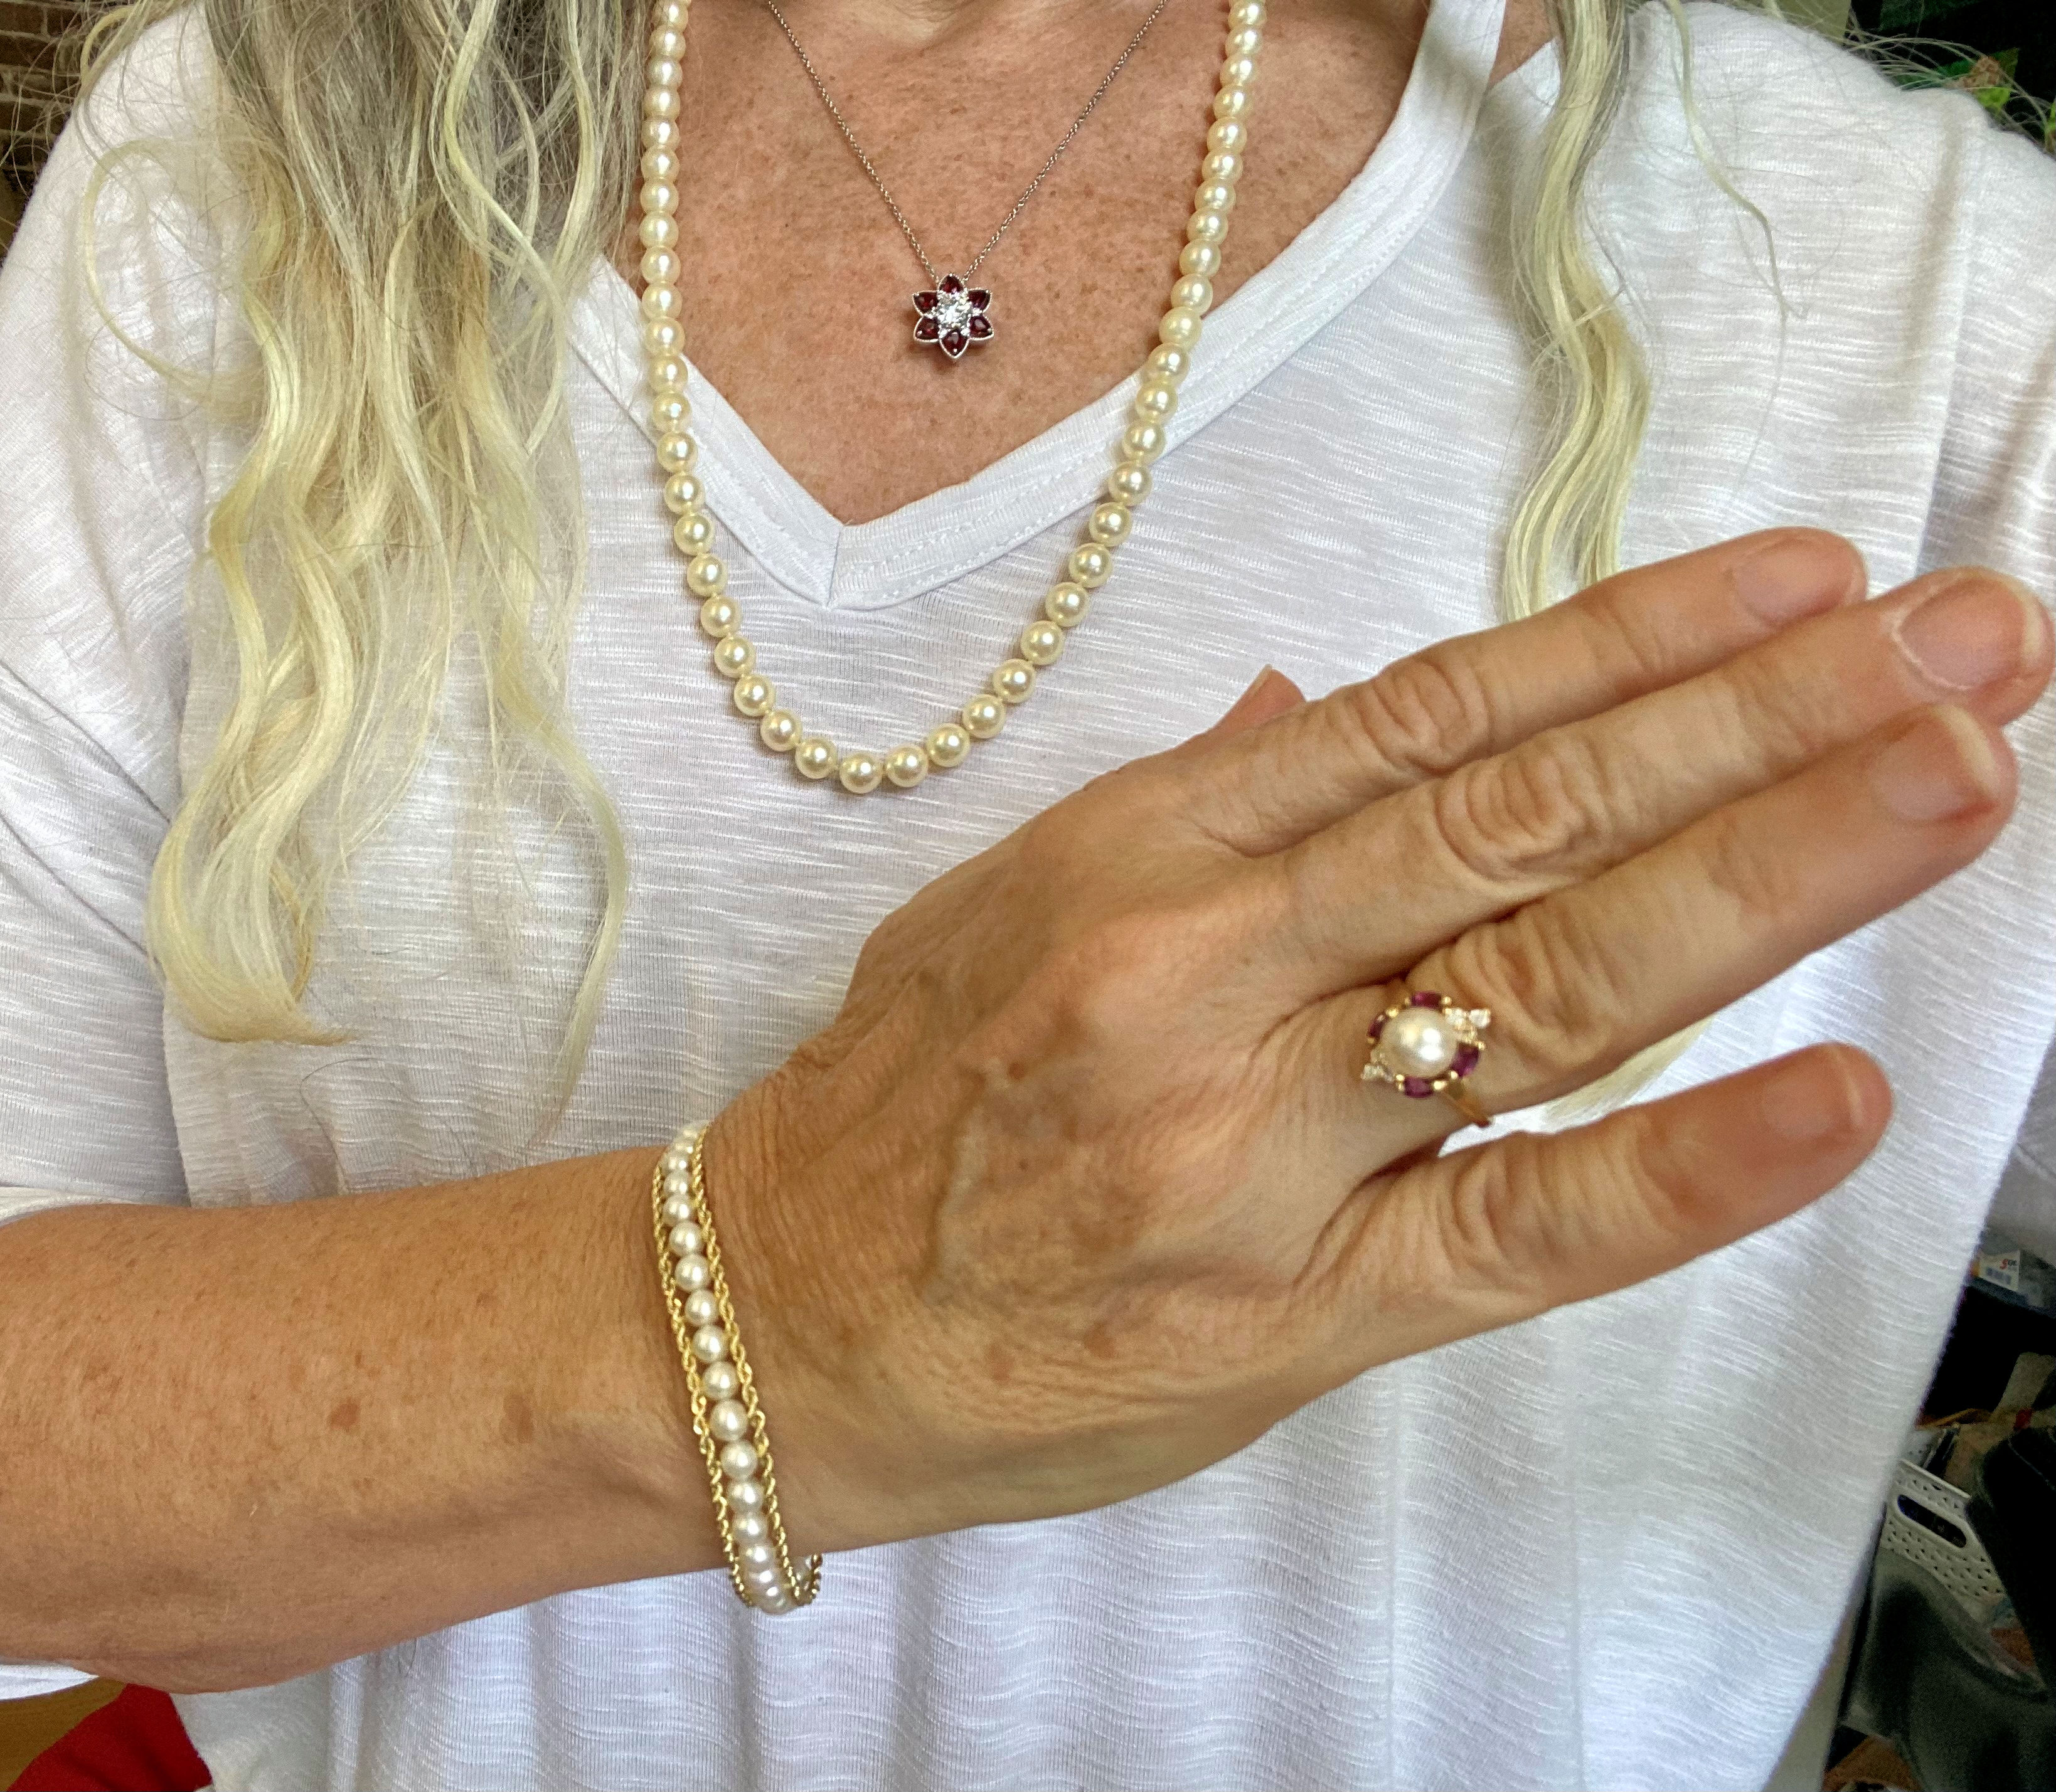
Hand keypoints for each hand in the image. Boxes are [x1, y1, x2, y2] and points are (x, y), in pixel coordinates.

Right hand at [704, 529, 2051, 1552]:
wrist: (770, 1320)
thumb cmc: (895, 1107)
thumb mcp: (1003, 905)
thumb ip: (1188, 806)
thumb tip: (1327, 708)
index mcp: (1140, 853)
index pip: (1432, 713)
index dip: (1632, 638)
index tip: (1808, 582)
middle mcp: (1206, 972)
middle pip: (1524, 819)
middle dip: (1764, 721)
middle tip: (1969, 642)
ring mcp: (1256, 1142)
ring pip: (1546, 983)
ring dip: (1770, 874)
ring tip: (1952, 779)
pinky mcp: (1291, 1311)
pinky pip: (1509, 1231)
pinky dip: (1679, 1169)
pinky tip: (1834, 1100)